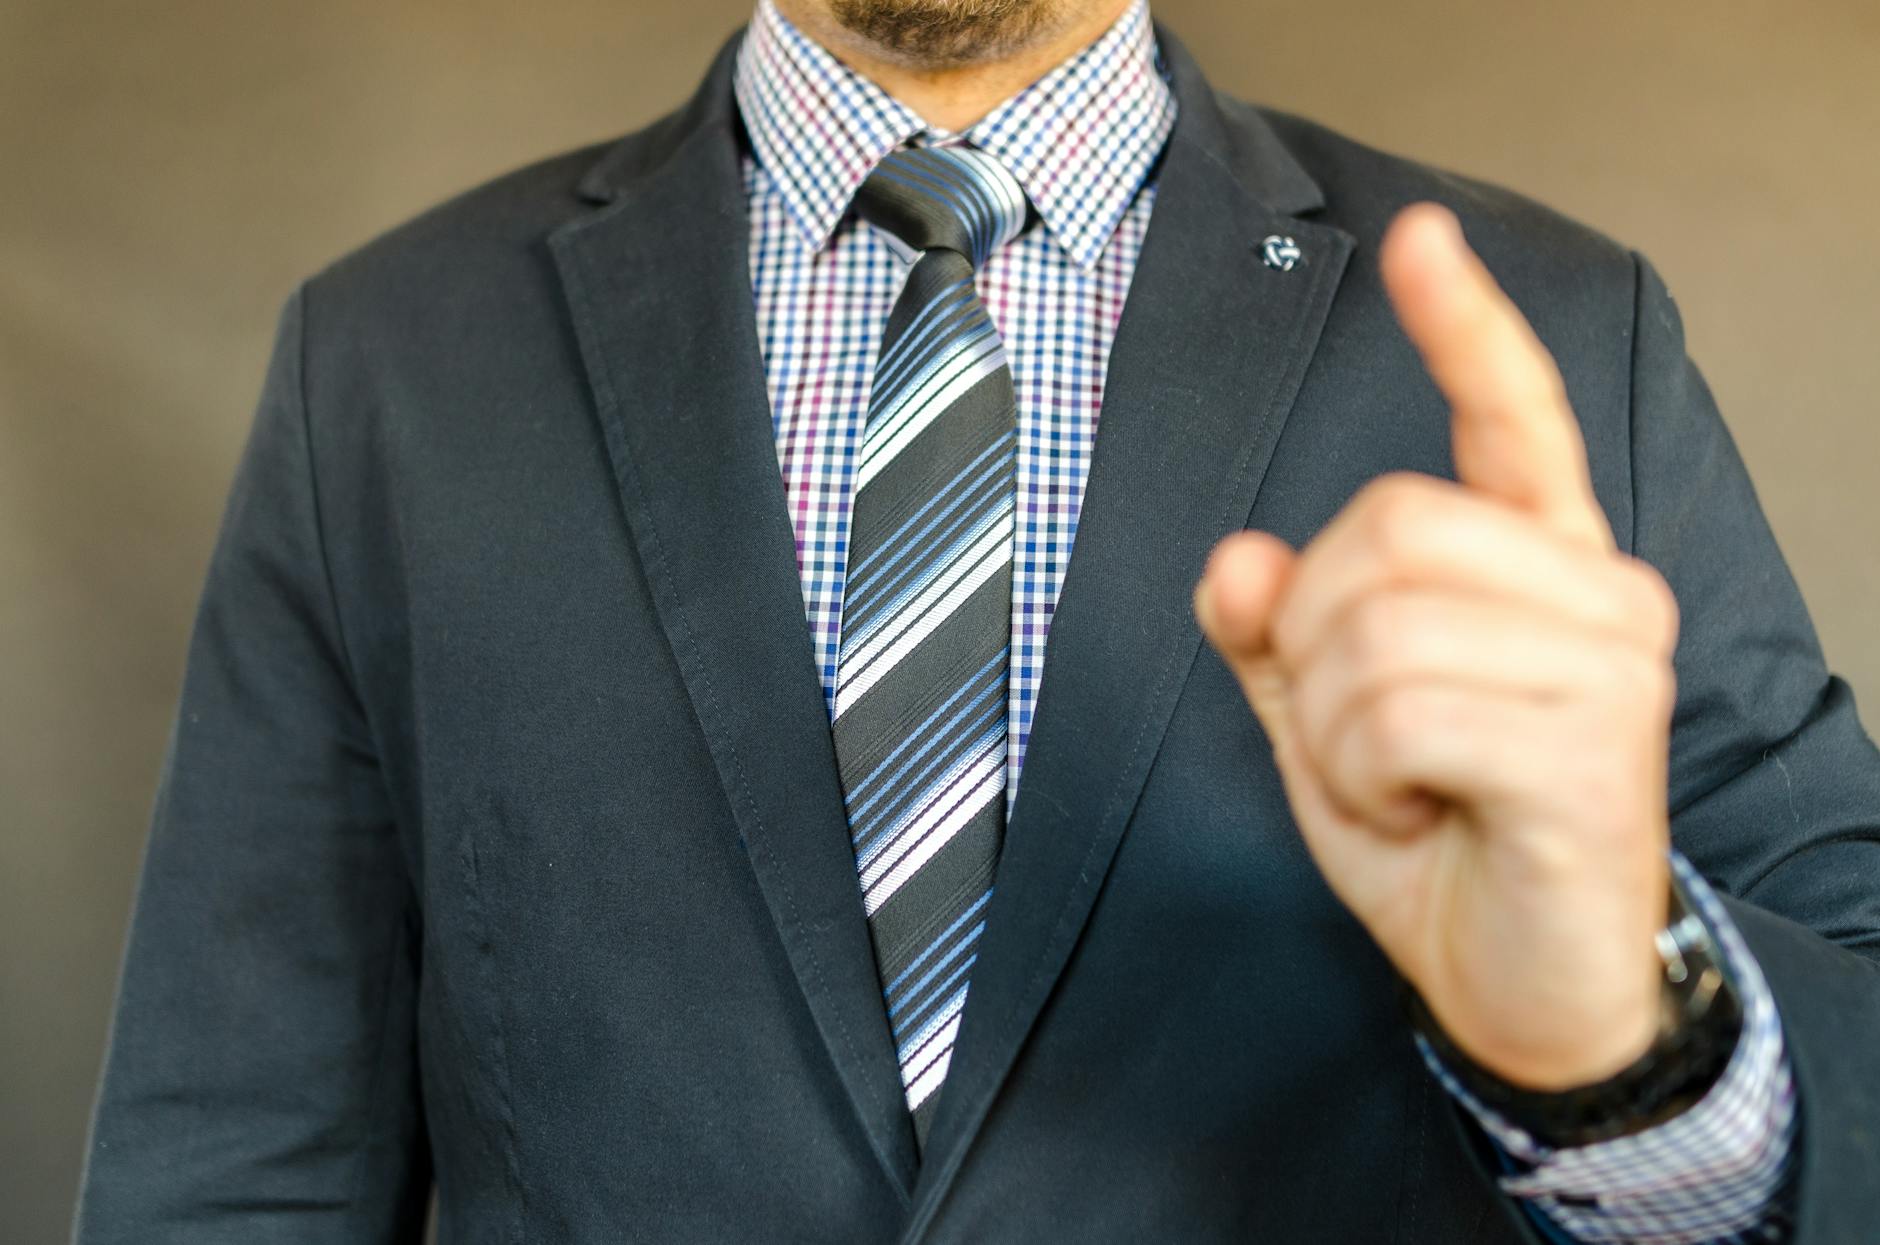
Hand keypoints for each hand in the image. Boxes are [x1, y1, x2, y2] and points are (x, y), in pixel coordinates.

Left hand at [1194, 204, 1677, 1090]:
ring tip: (1395, 784)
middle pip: (1384, 526)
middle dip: (1313, 644)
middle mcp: (1598, 592)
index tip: (1419, 240)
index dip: (1461, 326)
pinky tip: (1417, 812)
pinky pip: (1397, 715)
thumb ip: (1276, 634)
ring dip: (1333, 728)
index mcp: (1541, 565)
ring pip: (1377, 625)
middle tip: (1355, 737)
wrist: (1526, 984)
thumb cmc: (1439, 835)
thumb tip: (1237, 559)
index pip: (1512, 417)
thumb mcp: (1325, 724)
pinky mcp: (1593, 752)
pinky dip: (1361, 780)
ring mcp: (1609, 667)